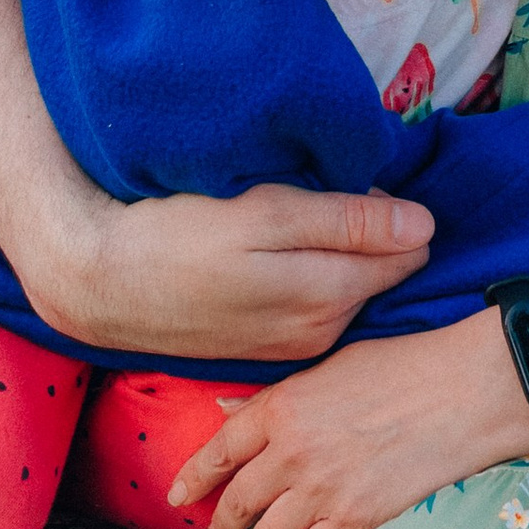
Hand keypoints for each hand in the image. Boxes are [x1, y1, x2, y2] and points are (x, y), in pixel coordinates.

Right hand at [60, 183, 436, 364]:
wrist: (102, 285)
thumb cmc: (179, 236)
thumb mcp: (265, 213)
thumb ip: (349, 220)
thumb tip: (426, 225)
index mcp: (331, 294)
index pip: (409, 251)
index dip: (396, 209)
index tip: (365, 180)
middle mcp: (324, 330)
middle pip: (381, 272)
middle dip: (373, 235)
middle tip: (327, 191)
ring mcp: (295, 346)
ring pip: (348, 289)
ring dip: (339, 256)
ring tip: (295, 222)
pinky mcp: (268, 348)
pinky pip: (316, 307)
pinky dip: (311, 278)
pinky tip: (276, 258)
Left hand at [170, 315, 528, 528]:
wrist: (461, 391)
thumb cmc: (402, 366)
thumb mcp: (330, 367)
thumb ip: (276, 396)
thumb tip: (226, 407)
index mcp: (281, 407)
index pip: (219, 449)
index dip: (193, 476)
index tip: (178, 496)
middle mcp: (290, 452)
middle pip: (239, 500)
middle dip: (223, 525)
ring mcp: (320, 489)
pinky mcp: (353, 519)